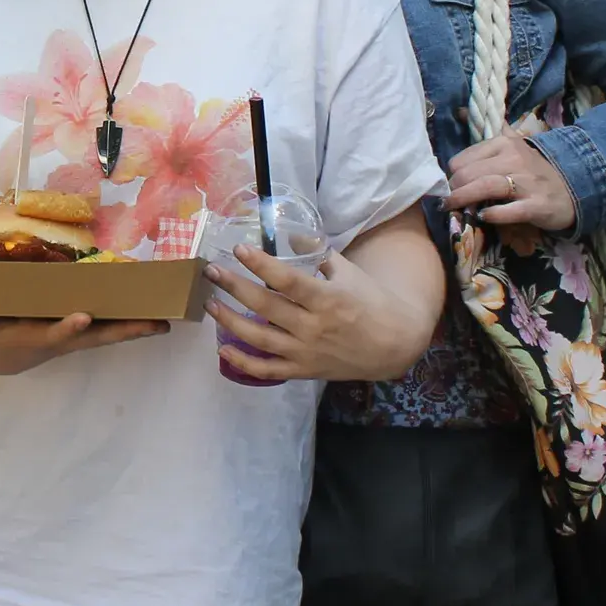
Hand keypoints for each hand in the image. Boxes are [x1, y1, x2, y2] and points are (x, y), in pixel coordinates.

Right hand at [0, 312, 166, 374]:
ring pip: (109, 334)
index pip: (53, 334)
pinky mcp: (80, 331)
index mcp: (34, 337)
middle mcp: (60, 340)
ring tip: (166, 322)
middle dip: (124, 332)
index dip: (67, 327)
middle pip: (97, 338)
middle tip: (154, 325)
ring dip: (136, 329)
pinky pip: (108, 326)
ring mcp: (73, 337)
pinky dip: (129, 321)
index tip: (83, 316)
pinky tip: (153, 313)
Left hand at [205, 247, 409, 381]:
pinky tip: (223, 350)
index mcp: (328, 299)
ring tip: (210, 303)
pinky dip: (243, 363)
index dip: (261, 265)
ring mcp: (306, 352)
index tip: (239, 249)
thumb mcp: (348, 272)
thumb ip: (318, 253)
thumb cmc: (371, 301)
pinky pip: (267, 370)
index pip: (288, 281)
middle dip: (234, 286)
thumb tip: (289, 235)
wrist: (394, 344)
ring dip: (230, 321)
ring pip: (259, 338)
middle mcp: (313, 326)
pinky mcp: (303, 370)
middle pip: (265, 306)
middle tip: (211, 271)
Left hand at [444, 134, 577, 231]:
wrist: (572, 191)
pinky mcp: (537, 206)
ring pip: (486, 186)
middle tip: (446, 201)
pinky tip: (483, 216)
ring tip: (452, 208)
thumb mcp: (514, 144)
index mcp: (505, 143)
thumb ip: (490, 129)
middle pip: (471, 173)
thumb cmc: (534, 170)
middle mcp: (515, 159)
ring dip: (464, 198)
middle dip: (453, 189)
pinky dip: (493, 214)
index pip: (463, 158)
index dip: (451, 174)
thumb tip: (459, 110)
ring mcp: (527, 183)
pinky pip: (510, 210)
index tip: (448, 185)